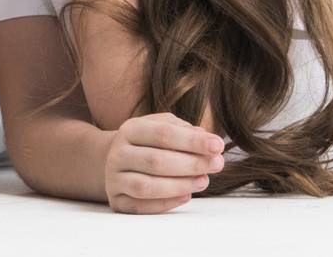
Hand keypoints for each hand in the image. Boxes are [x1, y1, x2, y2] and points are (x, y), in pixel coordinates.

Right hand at [102, 112, 224, 214]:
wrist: (117, 160)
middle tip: (218, 164)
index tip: (218, 145)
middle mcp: (117, 153)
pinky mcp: (116, 201)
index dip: (192, 141)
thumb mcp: (163, 127)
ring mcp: (114, 178)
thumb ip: (184, 130)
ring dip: (180, 185)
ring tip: (204, 181)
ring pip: (146, 186)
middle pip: (155, 161)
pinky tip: (187, 196)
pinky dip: (166, 204)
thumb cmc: (150, 143)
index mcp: (130, 130)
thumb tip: (204, 138)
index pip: (162, 133)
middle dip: (191, 163)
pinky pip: (140, 207)